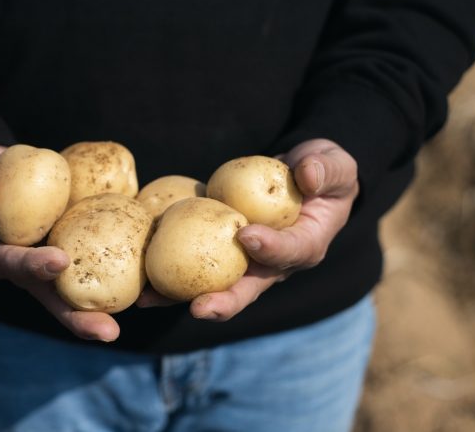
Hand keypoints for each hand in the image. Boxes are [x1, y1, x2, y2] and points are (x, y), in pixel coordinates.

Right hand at [0, 142, 119, 341]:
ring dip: (98, 308)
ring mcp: (45, 259)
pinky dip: (114, 270)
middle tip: (107, 331)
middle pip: (49, 294)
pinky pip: (90, 259)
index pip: (11, 263)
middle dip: (76, 315)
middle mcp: (21, 265)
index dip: (33, 265)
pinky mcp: (66, 246)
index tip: (58, 261)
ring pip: (72, 289)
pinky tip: (143, 282)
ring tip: (123, 326)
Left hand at [138, 139, 358, 321]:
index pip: (291, 251)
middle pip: (248, 288)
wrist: (303, 177)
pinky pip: (194, 262)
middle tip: (199, 308)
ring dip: (181, 295)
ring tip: (148, 299)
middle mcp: (274, 263)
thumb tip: (307, 174)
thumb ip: (325, 169)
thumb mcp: (335, 165)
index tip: (247, 236)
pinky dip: (167, 269)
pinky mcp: (220, 250)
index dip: (271, 248)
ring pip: (214, 284)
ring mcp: (245, 260)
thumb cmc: (323, 172)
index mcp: (307, 244)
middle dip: (223, 301)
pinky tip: (139, 275)